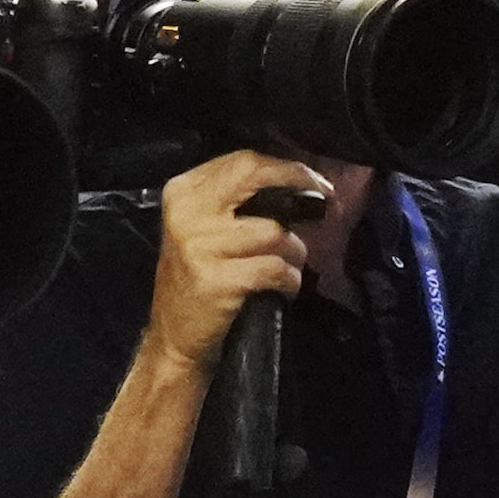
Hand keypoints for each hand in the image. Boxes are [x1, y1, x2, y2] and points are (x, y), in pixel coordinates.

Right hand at [139, 150, 329, 378]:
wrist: (174, 336)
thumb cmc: (196, 278)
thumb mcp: (201, 228)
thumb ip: (234, 201)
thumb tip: (293, 181)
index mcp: (182, 193)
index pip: (241, 161)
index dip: (285, 167)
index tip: (314, 180)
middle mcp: (186, 213)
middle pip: (253, 176)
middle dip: (298, 181)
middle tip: (324, 197)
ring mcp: (200, 246)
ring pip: (275, 233)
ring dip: (293, 254)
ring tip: (285, 268)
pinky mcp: (219, 280)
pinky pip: (276, 269)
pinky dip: (289, 280)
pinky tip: (282, 289)